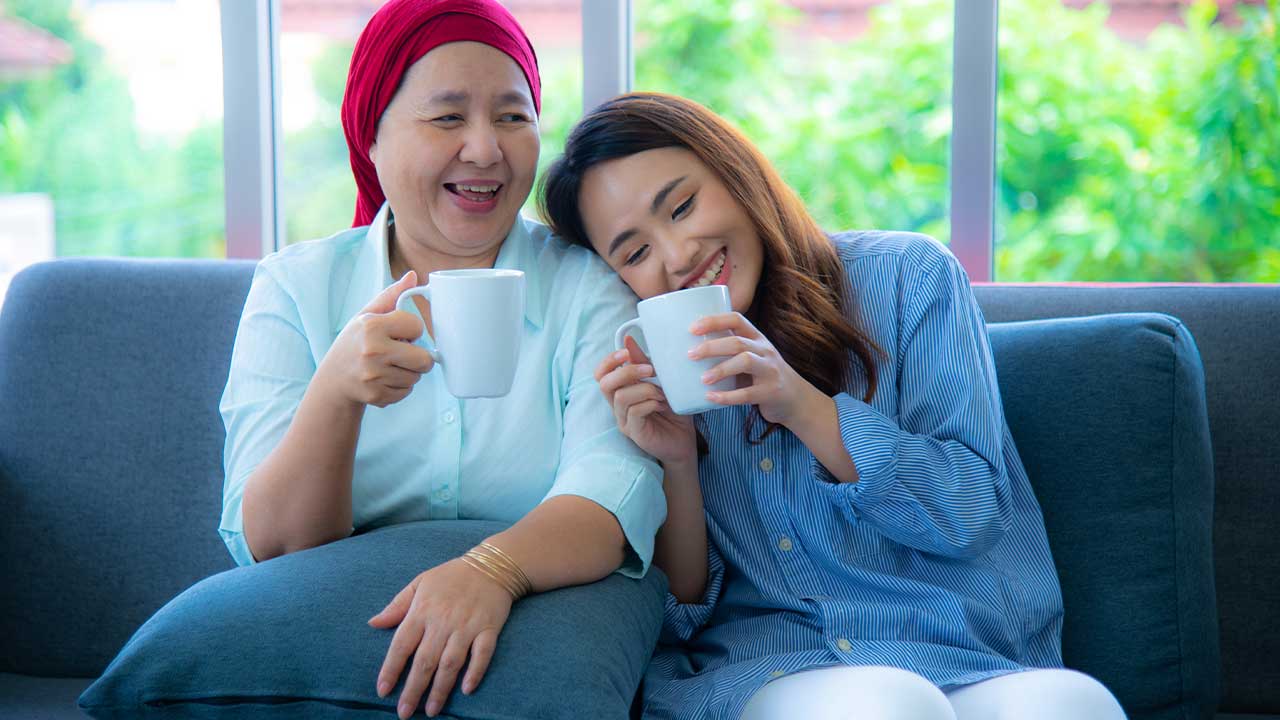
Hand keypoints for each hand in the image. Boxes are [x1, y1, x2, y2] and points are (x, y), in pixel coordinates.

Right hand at [316, 271, 435, 408]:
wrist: (334, 379)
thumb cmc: (354, 342)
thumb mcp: (366, 315)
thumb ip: (391, 295)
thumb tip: (412, 276)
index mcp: (372, 327)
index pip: (417, 326)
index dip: (412, 330)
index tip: (400, 333)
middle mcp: (373, 351)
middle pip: (425, 359)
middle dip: (419, 357)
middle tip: (402, 353)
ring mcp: (374, 376)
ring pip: (416, 377)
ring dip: (408, 372)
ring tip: (389, 366)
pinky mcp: (376, 395)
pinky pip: (407, 392)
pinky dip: (400, 387)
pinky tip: (385, 379)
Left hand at [369, 558, 513, 717]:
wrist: (491, 565)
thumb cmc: (451, 576)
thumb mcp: (419, 583)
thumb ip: (397, 605)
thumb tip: (373, 623)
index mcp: (422, 610)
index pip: (402, 645)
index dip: (391, 669)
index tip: (383, 691)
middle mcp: (443, 620)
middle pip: (425, 660)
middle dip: (413, 689)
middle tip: (404, 713)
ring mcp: (467, 626)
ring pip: (451, 662)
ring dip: (441, 688)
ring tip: (432, 710)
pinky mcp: (489, 629)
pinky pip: (482, 654)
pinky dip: (475, 671)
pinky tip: (467, 689)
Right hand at [594, 336, 696, 465]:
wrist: (684, 440)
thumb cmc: (672, 411)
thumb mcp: (661, 382)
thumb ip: (644, 363)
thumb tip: (629, 339)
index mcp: (621, 391)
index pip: (600, 374)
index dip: (609, 361)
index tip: (627, 352)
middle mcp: (617, 406)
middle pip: (604, 384)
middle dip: (627, 372)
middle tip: (650, 370)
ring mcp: (623, 420)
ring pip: (621, 397)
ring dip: (645, 389)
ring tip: (662, 393)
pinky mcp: (634, 432)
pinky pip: (634, 412)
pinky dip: (650, 403)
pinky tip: (663, 405)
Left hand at [689, 312, 822, 427]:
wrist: (796, 399)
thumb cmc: (763, 375)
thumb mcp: (751, 356)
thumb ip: (729, 350)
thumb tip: (688, 348)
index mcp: (757, 338)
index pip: (736, 319)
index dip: (714, 321)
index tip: (692, 329)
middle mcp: (765, 350)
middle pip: (737, 342)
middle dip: (712, 347)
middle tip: (691, 355)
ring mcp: (770, 371)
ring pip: (745, 361)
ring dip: (721, 369)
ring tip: (703, 379)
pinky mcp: (771, 392)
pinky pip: (747, 394)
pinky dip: (727, 396)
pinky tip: (711, 398)